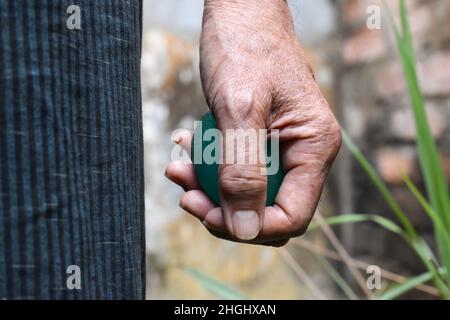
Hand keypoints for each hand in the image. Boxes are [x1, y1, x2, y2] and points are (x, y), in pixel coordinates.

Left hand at [165, 0, 340, 245]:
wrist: (241, 11)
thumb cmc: (245, 46)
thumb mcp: (239, 107)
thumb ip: (243, 170)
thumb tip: (245, 228)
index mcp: (315, 147)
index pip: (291, 216)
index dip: (250, 226)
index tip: (206, 212)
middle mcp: (305, 152)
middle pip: (267, 208)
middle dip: (224, 208)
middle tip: (185, 190)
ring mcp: (284, 146)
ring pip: (248, 191)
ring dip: (209, 186)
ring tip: (178, 165)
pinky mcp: (262, 138)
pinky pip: (237, 167)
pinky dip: (209, 163)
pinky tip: (187, 142)